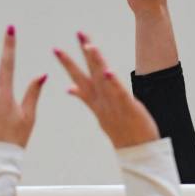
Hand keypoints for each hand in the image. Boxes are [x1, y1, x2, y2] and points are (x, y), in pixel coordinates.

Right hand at [55, 35, 158, 149]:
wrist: (137, 152)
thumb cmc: (121, 131)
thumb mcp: (100, 113)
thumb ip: (85, 98)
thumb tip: (70, 88)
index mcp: (96, 102)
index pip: (79, 79)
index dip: (68, 64)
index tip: (56, 50)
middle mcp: (102, 102)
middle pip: (87, 77)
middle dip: (74, 60)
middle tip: (64, 43)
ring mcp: (114, 105)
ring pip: (102, 81)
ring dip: (96, 63)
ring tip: (89, 46)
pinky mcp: (129, 108)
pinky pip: (120, 94)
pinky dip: (113, 83)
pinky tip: (107, 71)